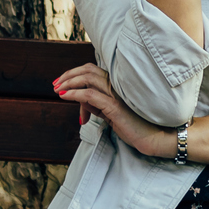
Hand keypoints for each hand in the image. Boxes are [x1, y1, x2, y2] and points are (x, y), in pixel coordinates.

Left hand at [55, 63, 176, 158]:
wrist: (152, 138)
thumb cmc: (134, 126)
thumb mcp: (111, 114)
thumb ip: (97, 106)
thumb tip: (80, 102)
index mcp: (117, 84)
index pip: (92, 70)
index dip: (74, 73)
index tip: (61, 83)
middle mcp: (117, 85)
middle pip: (87, 70)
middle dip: (68, 75)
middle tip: (55, 85)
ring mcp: (116, 94)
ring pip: (88, 78)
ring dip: (69, 82)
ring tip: (58, 90)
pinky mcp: (115, 106)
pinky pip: (90, 95)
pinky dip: (75, 94)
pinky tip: (65, 96)